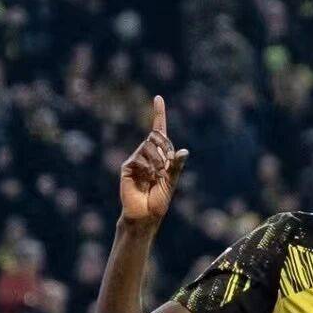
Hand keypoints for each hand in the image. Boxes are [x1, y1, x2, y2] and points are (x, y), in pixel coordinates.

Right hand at [120, 95, 187, 222]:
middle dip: (165, 147)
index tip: (158, 98)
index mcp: (159, 156)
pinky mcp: (128, 166)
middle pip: (155, 137)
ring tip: (157, 176)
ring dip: (158, 160)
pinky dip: (148, 168)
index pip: (159, 131)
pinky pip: (139, 158)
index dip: (159, 114)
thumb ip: (176, 166)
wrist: (145, 215)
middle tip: (166, 166)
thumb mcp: (171, 182)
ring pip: (148, 146)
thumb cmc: (159, 200)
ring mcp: (136, 159)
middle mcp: (146, 154)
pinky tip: (147, 179)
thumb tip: (185, 151)